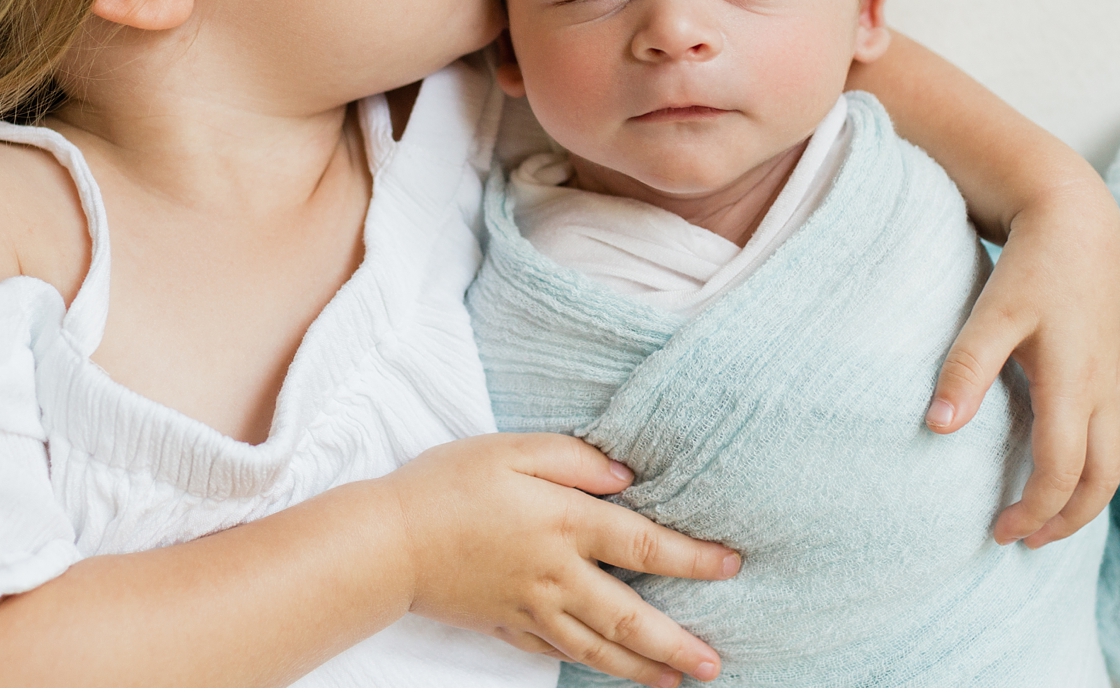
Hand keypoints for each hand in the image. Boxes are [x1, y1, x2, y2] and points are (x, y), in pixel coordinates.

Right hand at [379, 432, 741, 686]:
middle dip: (678, 643)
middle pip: (631, 618)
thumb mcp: (512, 449)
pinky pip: (559, 653)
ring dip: (644, 667)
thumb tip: (627, 477)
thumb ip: (574, 459)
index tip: (733, 565)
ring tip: (680, 680)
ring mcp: (532, 610)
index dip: (693, 559)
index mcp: (564, 524)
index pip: (644, 546)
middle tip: (715, 663)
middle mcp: (556, 576)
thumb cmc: (448, 484)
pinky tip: (612, 671)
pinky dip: (592, 665)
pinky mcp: (508, 627)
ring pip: (599, 647)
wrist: (386, 542)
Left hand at [926, 175, 1119, 546]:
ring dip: (1092, 498)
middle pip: (1101, 481)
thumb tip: (938, 426)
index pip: (1061, 471)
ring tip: (1050, 518)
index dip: (1033, 510)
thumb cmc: (1034, 265)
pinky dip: (1107, 467)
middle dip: (1065, 520)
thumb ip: (966, 367)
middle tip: (1023, 540)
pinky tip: (1081, 470)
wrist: (1081, 223)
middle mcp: (1106, 390)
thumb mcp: (993, 312)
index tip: (997, 531)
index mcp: (1075, 383)